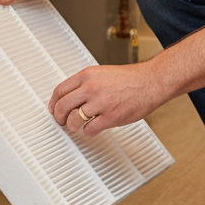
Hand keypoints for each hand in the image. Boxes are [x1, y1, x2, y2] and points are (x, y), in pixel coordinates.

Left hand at [48, 61, 168, 136]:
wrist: (151, 82)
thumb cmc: (130, 79)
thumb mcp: (102, 73)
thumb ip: (86, 83)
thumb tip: (70, 97)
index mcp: (87, 75)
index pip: (59, 90)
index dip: (53, 103)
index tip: (54, 109)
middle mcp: (91, 88)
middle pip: (62, 106)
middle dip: (58, 117)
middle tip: (61, 121)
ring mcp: (100, 103)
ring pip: (73, 120)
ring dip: (72, 126)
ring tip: (76, 126)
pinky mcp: (110, 117)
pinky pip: (89, 130)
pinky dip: (88, 131)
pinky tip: (93, 128)